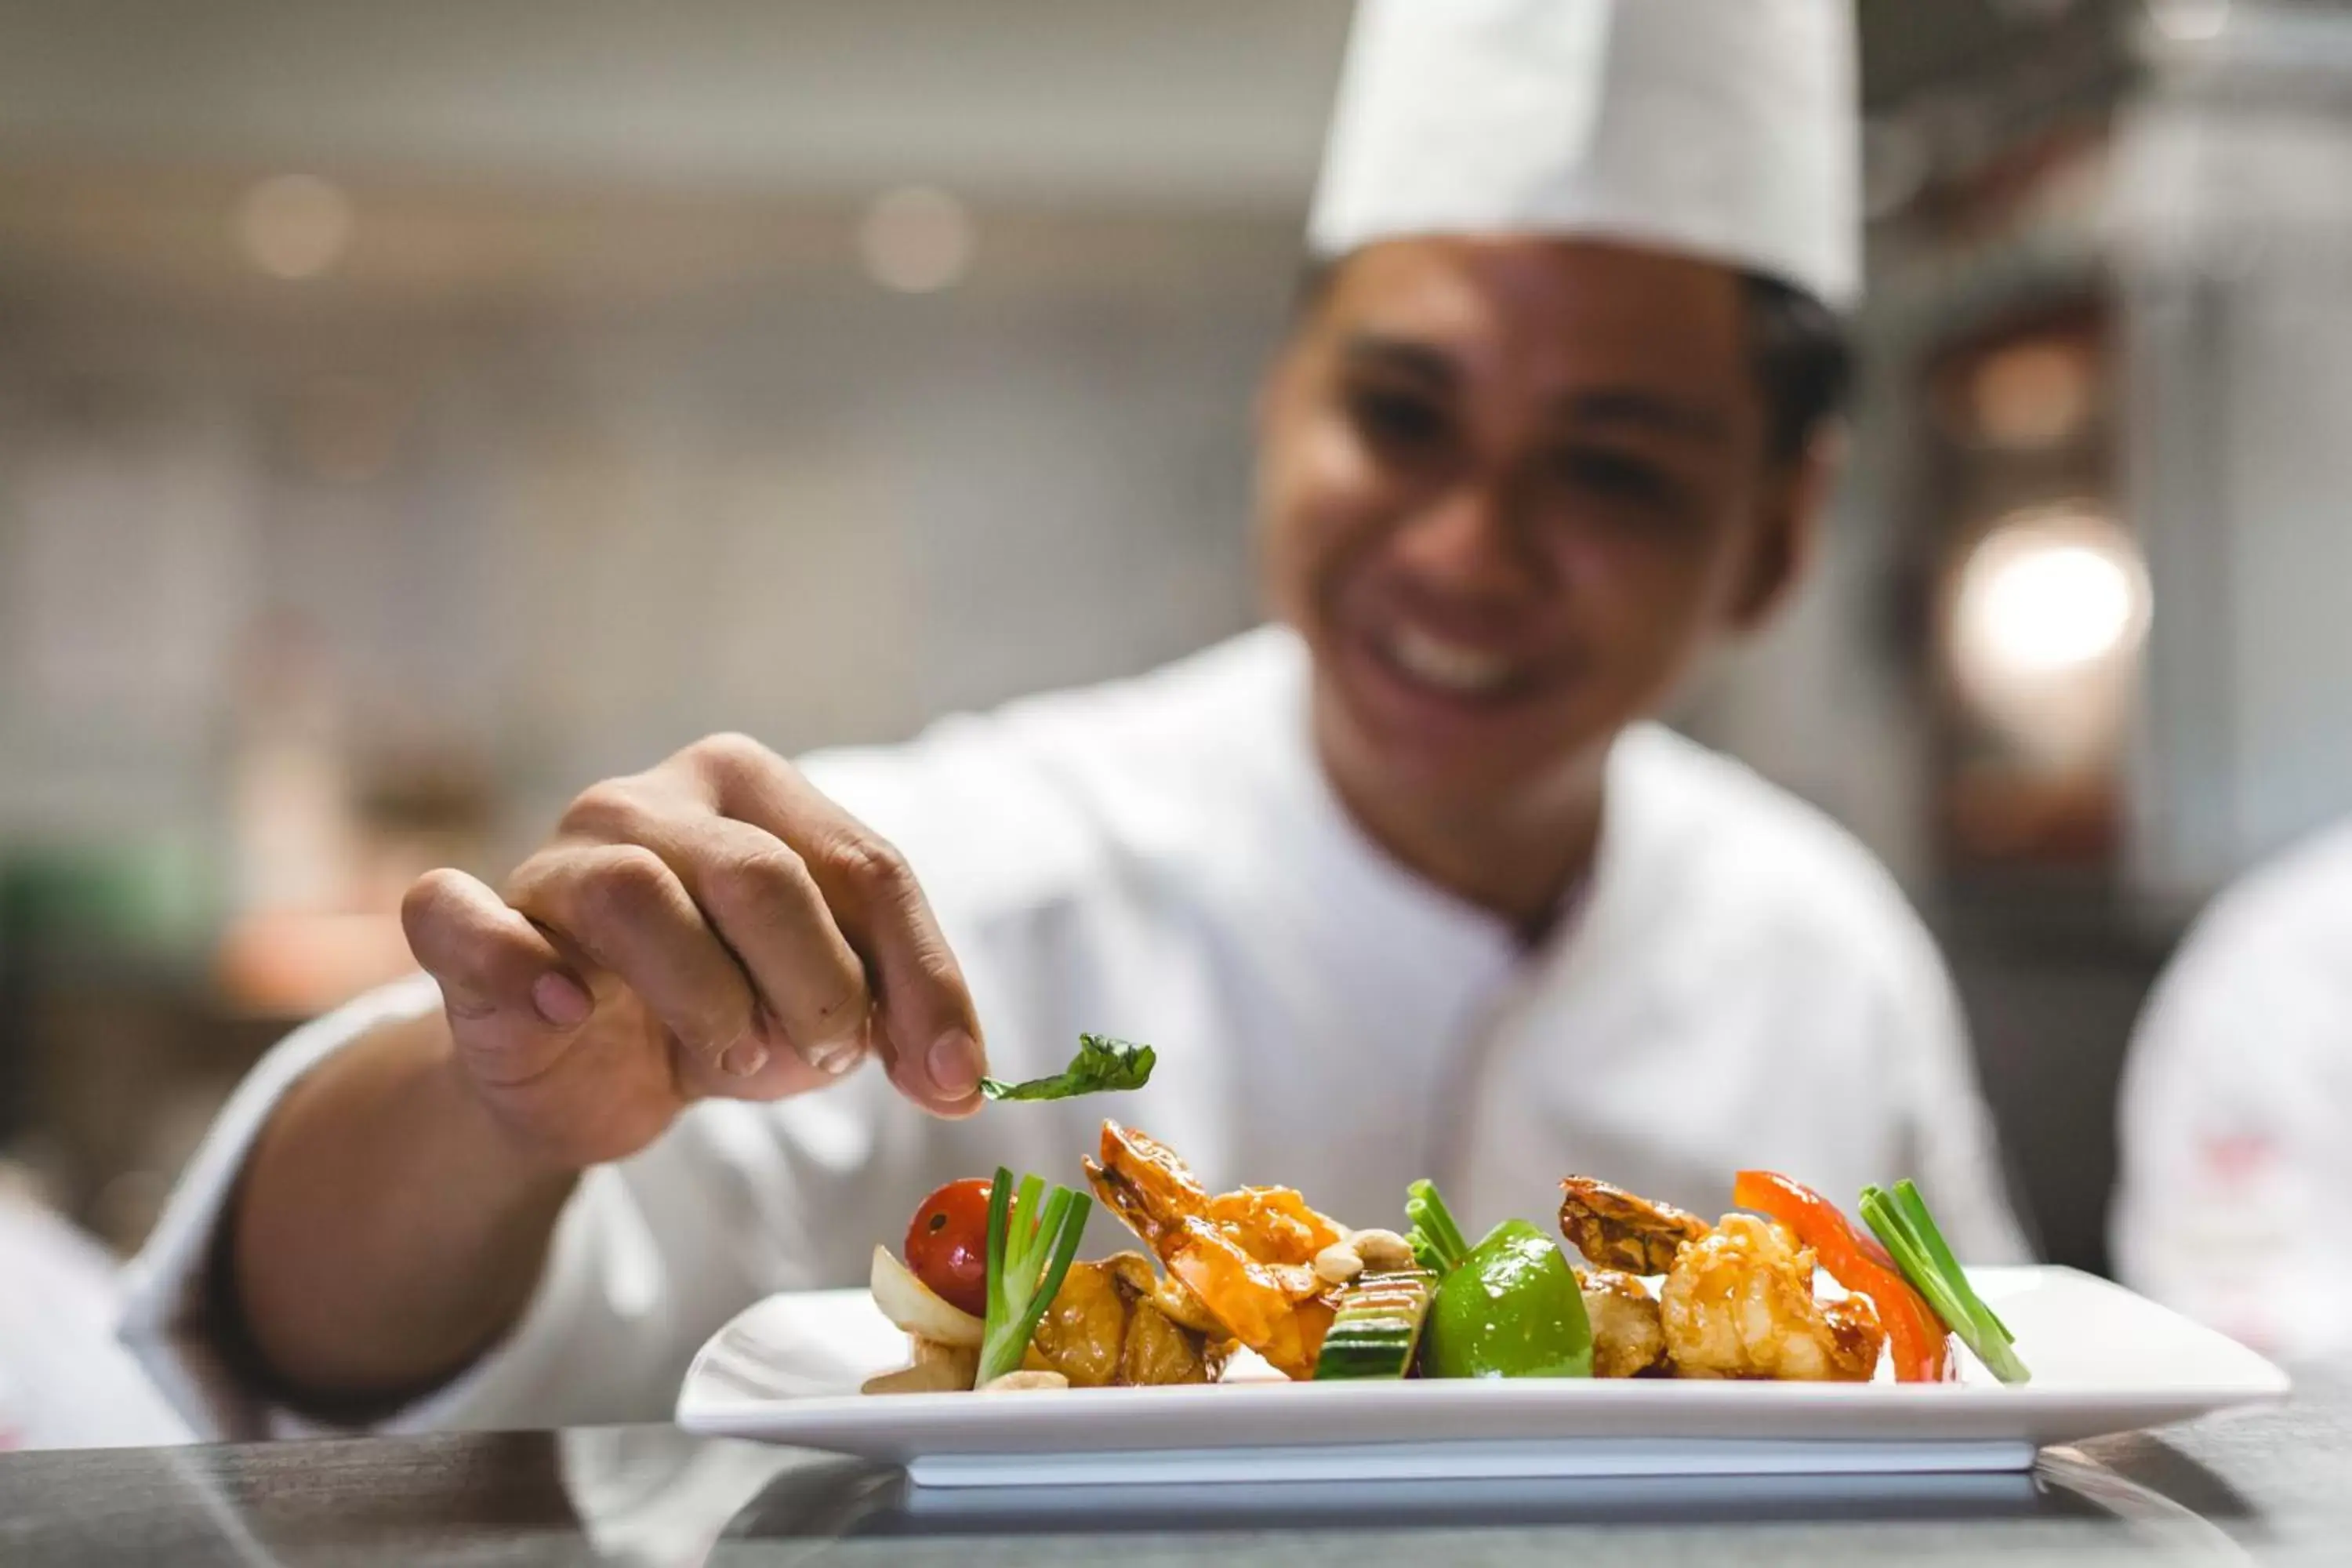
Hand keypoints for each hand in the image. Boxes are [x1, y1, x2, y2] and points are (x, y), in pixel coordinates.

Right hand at [399, 734, 986, 1169]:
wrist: (578, 1075)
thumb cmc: (714, 1011)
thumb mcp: (820, 1009)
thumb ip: (894, 1018)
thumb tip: (961, 1078)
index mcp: (752, 789)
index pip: (866, 866)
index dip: (922, 980)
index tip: (954, 1077)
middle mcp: (650, 799)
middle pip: (763, 875)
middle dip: (817, 989)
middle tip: (823, 1060)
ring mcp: (553, 856)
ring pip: (640, 895)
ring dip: (708, 1001)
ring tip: (731, 1058)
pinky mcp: (471, 926)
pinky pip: (466, 917)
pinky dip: (521, 965)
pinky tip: (568, 1009)